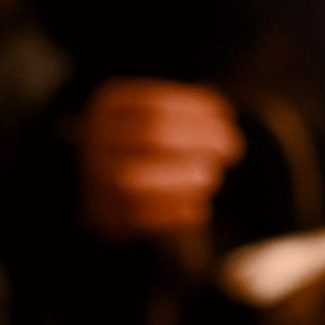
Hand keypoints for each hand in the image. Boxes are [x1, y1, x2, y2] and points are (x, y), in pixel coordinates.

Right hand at [79, 79, 243, 240]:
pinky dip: (176, 214)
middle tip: (231, 147)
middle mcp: (96, 142)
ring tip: (211, 176)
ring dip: (187, 179)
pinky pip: (142, 218)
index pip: (155, 105)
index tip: (226, 116)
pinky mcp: (106, 217)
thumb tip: (218, 109)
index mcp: (108, 108)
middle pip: (152, 135)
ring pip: (140, 180)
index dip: (196, 110)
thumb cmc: (138, 145)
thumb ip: (182, 112)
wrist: (94, 185)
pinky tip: (199, 208)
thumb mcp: (151, 116)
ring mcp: (97, 181)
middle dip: (200, 139)